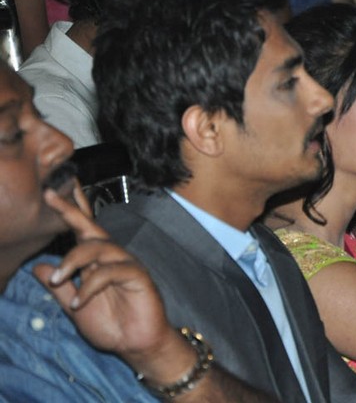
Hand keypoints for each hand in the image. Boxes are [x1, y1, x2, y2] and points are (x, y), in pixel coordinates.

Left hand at [33, 187, 195, 385]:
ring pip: (99, 247)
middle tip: (50, 198)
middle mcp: (112, 257)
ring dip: (73, 261)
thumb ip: (58, 288)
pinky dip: (89, 286)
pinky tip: (78, 301)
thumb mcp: (74, 306)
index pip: (82, 231)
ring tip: (58, 280)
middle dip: (71, 211)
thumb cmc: (110, 324)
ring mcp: (126, 264)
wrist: (135, 344)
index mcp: (96, 261)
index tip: (50, 192)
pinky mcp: (137, 275)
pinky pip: (110, 272)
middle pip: (91, 228)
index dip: (69, 210)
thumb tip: (37, 268)